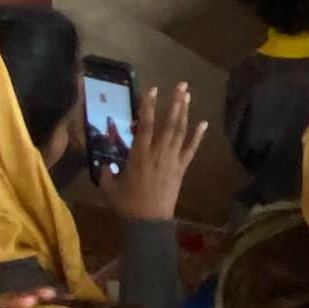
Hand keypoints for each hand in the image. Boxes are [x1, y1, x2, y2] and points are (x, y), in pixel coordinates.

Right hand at [114, 79, 202, 227]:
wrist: (148, 223)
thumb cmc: (127, 204)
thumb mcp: (109, 186)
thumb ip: (106, 170)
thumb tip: (105, 161)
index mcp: (139, 155)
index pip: (145, 125)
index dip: (148, 106)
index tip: (152, 89)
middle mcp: (158, 154)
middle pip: (168, 123)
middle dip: (175, 103)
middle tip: (181, 84)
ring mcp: (172, 161)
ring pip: (180, 132)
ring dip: (184, 112)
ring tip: (188, 95)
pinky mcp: (181, 169)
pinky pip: (190, 150)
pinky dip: (197, 136)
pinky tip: (204, 123)